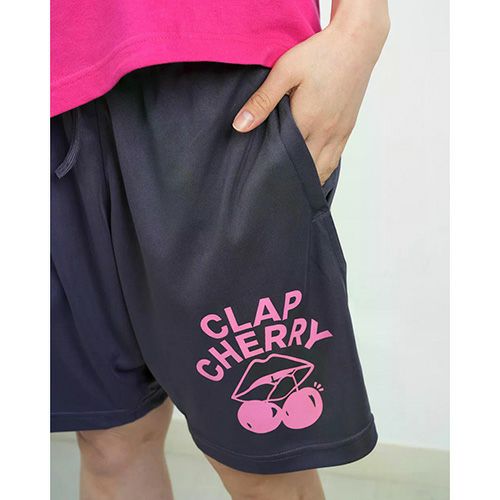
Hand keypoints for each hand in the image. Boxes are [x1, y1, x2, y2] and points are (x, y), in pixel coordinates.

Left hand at [233, 16, 388, 184]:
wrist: (358, 41)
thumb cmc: (319, 53)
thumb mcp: (285, 71)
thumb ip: (262, 101)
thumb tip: (239, 126)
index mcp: (307, 120)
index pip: (284, 157)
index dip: (271, 169)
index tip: (258, 179)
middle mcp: (325, 132)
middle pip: (304, 169)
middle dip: (288, 180)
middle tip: (270, 187)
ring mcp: (339, 133)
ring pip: (322, 170)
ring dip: (306, 180)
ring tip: (290, 187)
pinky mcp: (348, 129)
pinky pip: (335, 161)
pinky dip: (322, 171)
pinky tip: (310, 174)